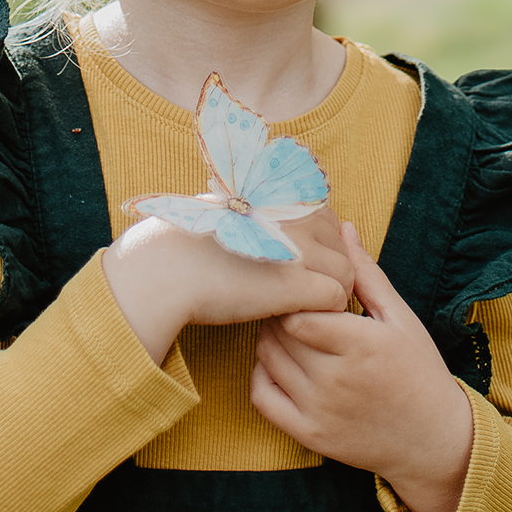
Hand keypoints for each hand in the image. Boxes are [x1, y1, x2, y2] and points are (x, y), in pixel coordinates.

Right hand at [104, 200, 354, 365]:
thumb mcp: (228, 205)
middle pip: (341, 245)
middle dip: (329, 268)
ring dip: (330, 292)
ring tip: (301, 307)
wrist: (165, 268)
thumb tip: (275, 215)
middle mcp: (295, 215)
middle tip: (303, 290)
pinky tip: (296, 317)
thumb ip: (261, 208)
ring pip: (346, 273)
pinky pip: (335, 298)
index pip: (327, 217)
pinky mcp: (296, 284)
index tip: (298, 264)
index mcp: (281, 194)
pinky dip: (324, 312)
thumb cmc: (189, 241)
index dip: (318, 244)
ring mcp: (298, 248)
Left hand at [251, 221, 474, 511]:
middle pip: (279, 333)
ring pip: (267, 360)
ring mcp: (320, 412)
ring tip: (287, 327)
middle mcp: (335, 381)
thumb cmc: (419, 371)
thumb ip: (366, 274)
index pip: (298, 312)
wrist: (432, 440)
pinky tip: (278, 362)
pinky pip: (263, 399)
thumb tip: (343, 229)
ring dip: (268, 337)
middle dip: (279, 311)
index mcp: (360, 346)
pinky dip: (260, 375)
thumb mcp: (400, 318)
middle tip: (288, 300)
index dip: (294, 294)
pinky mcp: (310, 436)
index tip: (302, 286)